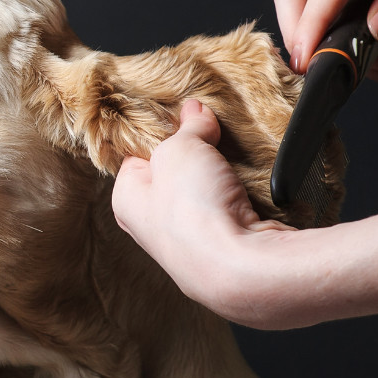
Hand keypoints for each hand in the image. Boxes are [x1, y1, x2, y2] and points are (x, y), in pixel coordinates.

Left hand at [112, 100, 287, 320]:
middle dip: (195, 152)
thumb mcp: (181, 148)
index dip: (160, 133)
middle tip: (212, 133)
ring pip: (204, 193)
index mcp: (127, 200)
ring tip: (234, 160)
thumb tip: (194, 111)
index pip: (137, 156)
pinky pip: (229, 212)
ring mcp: (188, 242)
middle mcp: (151, 225)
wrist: (240, 267)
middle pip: (173, 173)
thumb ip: (188, 127)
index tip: (182, 117)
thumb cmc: (193, 210)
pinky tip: (251, 187)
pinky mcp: (223, 250)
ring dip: (221, 174)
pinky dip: (241, 196)